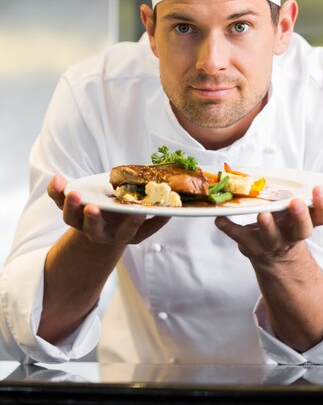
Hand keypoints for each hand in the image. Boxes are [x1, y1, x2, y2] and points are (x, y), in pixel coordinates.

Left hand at [48, 174, 169, 245]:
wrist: (108, 227)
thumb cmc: (132, 216)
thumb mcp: (147, 217)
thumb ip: (158, 212)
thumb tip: (177, 200)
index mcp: (122, 234)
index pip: (128, 231)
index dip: (132, 224)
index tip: (137, 215)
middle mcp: (100, 232)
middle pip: (93, 230)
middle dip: (92, 220)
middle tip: (93, 208)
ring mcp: (82, 222)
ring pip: (72, 218)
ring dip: (71, 206)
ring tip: (73, 192)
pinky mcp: (70, 209)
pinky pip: (58, 201)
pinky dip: (56, 190)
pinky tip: (58, 178)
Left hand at [215, 186, 322, 263]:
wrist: (276, 260)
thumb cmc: (293, 226)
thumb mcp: (312, 215)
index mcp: (306, 226)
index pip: (321, 217)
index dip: (322, 205)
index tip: (320, 189)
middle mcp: (290, 236)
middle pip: (300, 230)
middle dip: (298, 216)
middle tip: (296, 202)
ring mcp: (270, 243)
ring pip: (270, 237)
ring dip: (266, 226)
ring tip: (262, 213)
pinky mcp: (250, 245)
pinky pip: (238, 236)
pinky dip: (228, 227)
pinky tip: (219, 218)